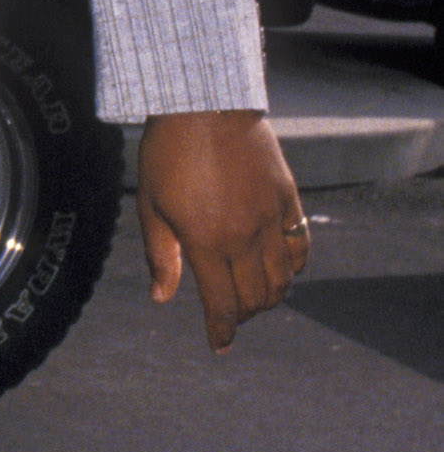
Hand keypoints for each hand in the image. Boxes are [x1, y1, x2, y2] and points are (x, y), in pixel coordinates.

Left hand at [136, 109, 308, 352]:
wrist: (206, 105)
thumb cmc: (168, 154)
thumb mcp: (151, 206)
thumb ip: (159, 254)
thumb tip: (162, 298)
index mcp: (207, 243)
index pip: (222, 304)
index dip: (222, 331)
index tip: (220, 345)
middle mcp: (245, 237)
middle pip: (256, 297)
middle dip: (243, 315)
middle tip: (230, 316)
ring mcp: (271, 218)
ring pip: (283, 278)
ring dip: (271, 296)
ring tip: (254, 297)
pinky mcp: (287, 198)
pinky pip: (300, 245)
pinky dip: (295, 265)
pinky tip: (283, 268)